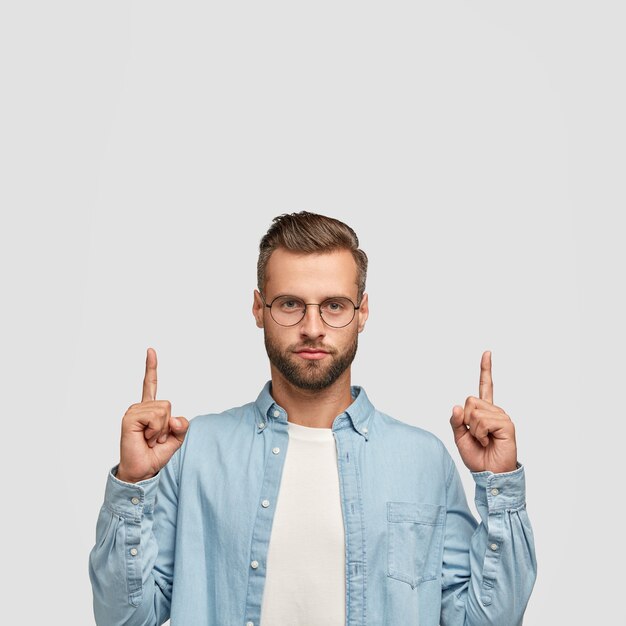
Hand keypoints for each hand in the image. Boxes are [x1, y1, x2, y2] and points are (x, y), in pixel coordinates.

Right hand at [116, 348, 188, 482]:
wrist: (143, 470)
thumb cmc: (156, 453)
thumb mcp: (177, 438)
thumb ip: (182, 426)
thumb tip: (175, 419)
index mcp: (150, 409)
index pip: (150, 384)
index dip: (151, 367)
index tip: (151, 350)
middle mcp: (140, 407)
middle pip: (168, 404)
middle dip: (167, 425)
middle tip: (155, 438)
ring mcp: (133, 411)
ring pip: (163, 411)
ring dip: (161, 430)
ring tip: (149, 439)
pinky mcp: (129, 418)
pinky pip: (155, 417)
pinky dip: (155, 431)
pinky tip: (145, 438)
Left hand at [449, 351, 516, 473]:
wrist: (490, 474)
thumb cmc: (477, 457)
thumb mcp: (459, 437)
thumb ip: (456, 421)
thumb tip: (457, 406)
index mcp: (484, 412)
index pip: (485, 387)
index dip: (486, 369)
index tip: (487, 353)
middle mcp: (495, 411)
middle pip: (469, 400)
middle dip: (466, 420)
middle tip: (476, 436)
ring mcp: (502, 416)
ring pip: (474, 411)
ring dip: (473, 430)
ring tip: (484, 440)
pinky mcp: (506, 424)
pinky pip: (483, 421)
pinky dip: (480, 434)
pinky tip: (490, 441)